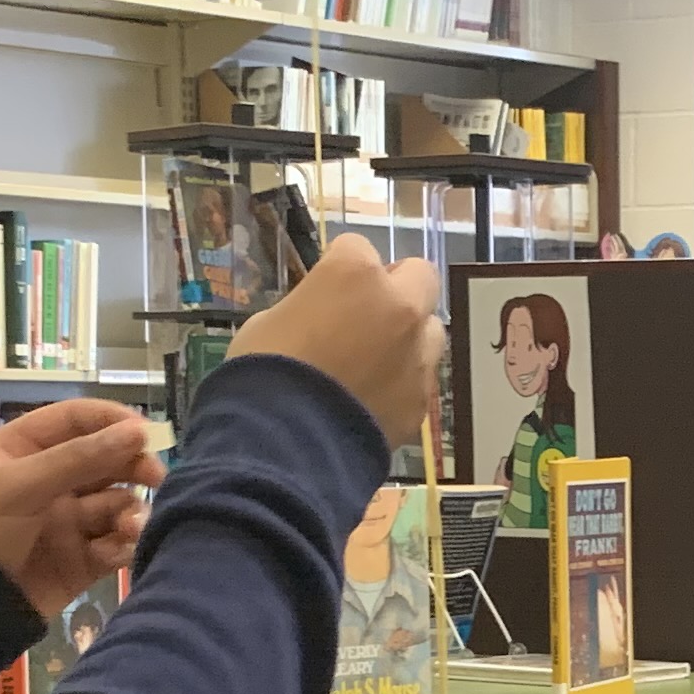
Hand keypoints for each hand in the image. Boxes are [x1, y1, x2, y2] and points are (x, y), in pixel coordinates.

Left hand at [0, 399, 159, 619]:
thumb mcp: (22, 485)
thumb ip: (80, 458)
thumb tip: (138, 432)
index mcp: (26, 449)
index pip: (78, 420)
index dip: (113, 421)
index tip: (147, 434)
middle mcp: (52, 480)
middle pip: (107, 460)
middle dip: (133, 467)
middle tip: (157, 477)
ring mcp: (69, 520)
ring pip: (117, 504)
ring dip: (129, 511)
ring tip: (128, 527)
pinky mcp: (82, 559)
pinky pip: (116, 544)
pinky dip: (124, 545)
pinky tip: (121, 549)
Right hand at [231, 234, 441, 448]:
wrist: (285, 446)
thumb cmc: (263, 373)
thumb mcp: (270, 323)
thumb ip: (309, 308)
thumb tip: (319, 317)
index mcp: (355, 273)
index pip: (357, 247)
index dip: (338, 268)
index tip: (326, 289)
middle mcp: (398, 305)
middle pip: (420, 276)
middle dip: (397, 288)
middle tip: (368, 312)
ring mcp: (417, 354)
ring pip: (430, 329)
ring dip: (409, 335)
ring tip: (376, 360)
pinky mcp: (421, 400)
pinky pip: (419, 378)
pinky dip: (402, 381)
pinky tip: (373, 399)